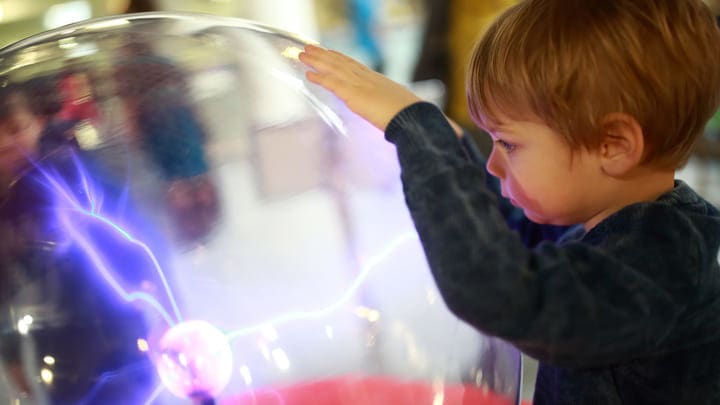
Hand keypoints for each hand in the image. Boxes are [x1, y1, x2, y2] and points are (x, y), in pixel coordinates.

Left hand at [299, 44, 421, 131]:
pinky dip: (320, 77)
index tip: (330, 52)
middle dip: (325, 55)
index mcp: (378, 80)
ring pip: (334, 68)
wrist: (412, 117)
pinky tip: (308, 74)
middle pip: (341, 62)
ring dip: (317, 61)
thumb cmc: (410, 117)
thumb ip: (389, 108)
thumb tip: (391, 115)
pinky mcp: (353, 94)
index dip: (341, 58)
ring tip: (303, 54)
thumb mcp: (398, 108)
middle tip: (310, 47)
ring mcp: (360, 85)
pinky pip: (332, 82)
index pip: (355, 65)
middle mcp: (367, 78)